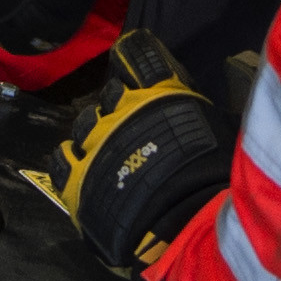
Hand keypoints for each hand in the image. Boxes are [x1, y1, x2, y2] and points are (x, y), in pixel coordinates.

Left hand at [49, 31, 232, 280]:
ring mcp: (93, 145)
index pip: (138, 56)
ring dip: (94, 132)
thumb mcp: (218, 133)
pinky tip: (78, 163)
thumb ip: (201, 115)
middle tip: (132, 121)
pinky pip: (61, 159)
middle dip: (118, 102)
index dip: (134, 53)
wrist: (181, 227)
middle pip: (109, 93)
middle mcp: (119, 112)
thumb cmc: (213, 179)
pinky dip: (69, 158)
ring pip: (83, 124)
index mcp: (158, 95)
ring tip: (107, 148)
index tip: (131, 55)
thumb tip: (210, 108)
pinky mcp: (75, 180)